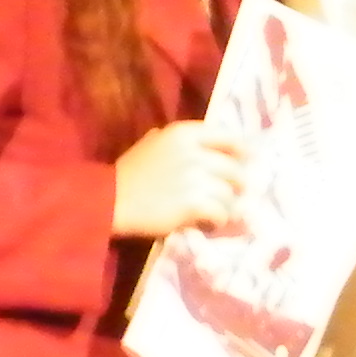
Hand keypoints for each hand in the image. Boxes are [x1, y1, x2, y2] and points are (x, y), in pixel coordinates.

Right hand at [110, 115, 253, 236]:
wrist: (109, 199)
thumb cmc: (128, 173)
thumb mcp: (150, 144)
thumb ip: (175, 141)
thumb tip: (198, 142)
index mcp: (184, 133)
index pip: (228, 136)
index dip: (240, 151)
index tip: (245, 161)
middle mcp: (194, 152)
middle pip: (234, 168)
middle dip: (236, 184)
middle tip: (231, 195)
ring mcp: (195, 177)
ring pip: (229, 193)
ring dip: (226, 206)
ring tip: (217, 214)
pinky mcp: (193, 203)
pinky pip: (221, 212)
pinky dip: (218, 220)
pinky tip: (209, 223)